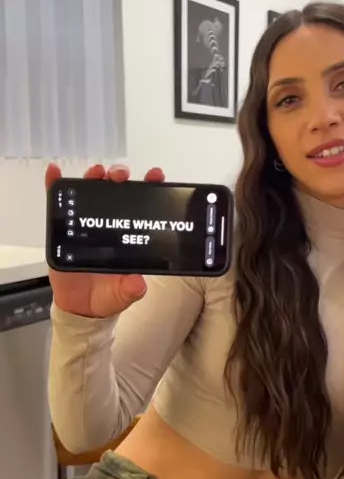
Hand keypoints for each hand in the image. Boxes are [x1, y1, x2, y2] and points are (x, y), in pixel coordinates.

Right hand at [46, 163, 164, 317]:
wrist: (80, 305)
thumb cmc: (107, 295)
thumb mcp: (123, 295)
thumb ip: (130, 289)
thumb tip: (137, 283)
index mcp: (130, 233)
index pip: (143, 205)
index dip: (150, 187)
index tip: (155, 175)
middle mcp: (111, 223)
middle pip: (116, 190)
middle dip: (119, 177)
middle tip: (119, 176)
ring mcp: (87, 221)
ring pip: (92, 190)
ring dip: (94, 176)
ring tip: (96, 172)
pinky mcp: (65, 226)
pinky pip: (59, 201)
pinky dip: (54, 185)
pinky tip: (54, 173)